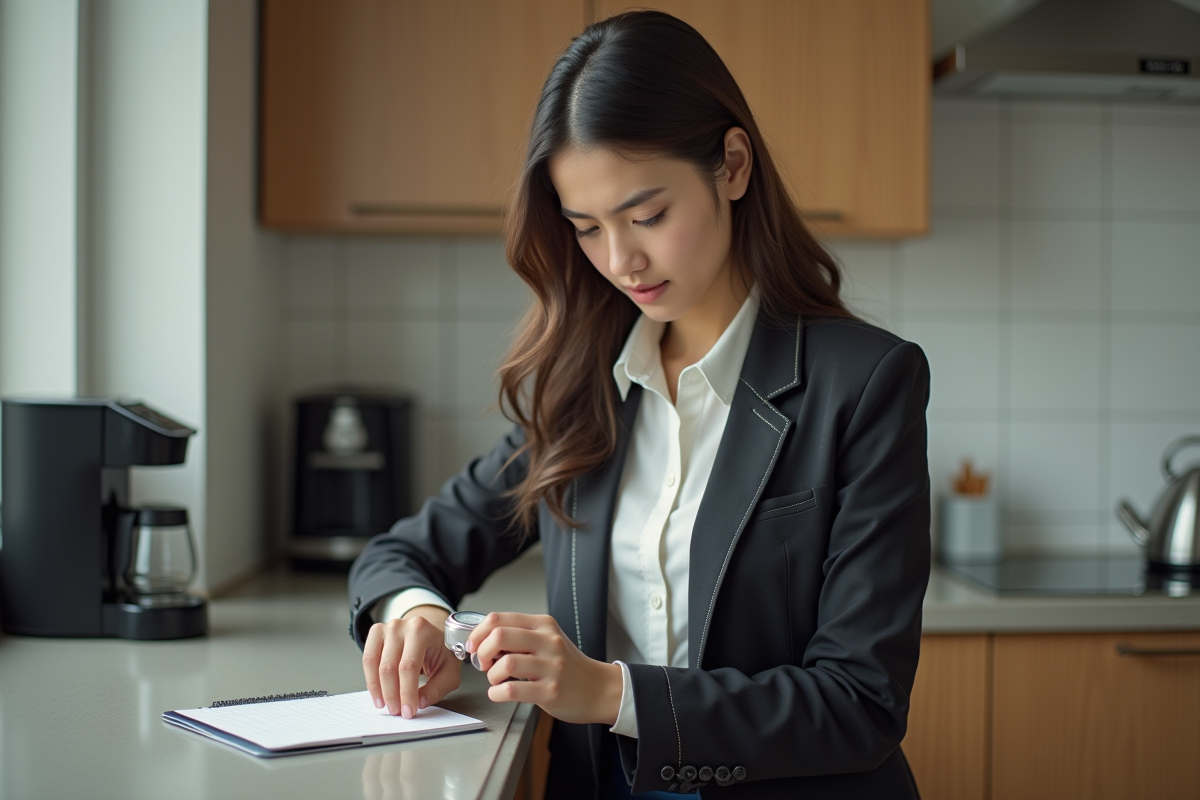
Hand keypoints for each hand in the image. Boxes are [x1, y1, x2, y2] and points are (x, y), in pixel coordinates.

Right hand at [362, 605, 460, 718]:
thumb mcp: (449, 671)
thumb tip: (420, 702)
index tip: (408, 711)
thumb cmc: (441, 651)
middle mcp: (402, 626)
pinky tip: (377, 693)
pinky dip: (370, 679)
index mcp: (422, 631)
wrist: (432, 633)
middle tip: (397, 711)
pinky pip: (367, 659)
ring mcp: (387, 628)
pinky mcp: (376, 632)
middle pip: (389, 667)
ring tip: (385, 705)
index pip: (409, 666)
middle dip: (392, 694)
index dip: (406, 692)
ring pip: (374, 664)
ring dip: (378, 689)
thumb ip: (437, 688)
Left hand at [466, 612, 622, 725]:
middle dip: (481, 651)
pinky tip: (500, 693)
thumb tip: (484, 640)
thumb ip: (520, 637)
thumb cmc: (568, 666)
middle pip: (499, 636)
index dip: (478, 632)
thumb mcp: (547, 641)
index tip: (473, 645)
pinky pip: (514, 690)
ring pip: (506, 663)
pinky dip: (497, 693)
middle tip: (482, 663)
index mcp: (543, 625)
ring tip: (495, 680)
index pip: (499, 618)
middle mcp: (548, 641)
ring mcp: (551, 666)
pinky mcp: (551, 691)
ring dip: (491, 675)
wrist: (598, 688)